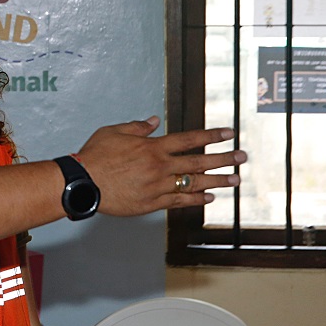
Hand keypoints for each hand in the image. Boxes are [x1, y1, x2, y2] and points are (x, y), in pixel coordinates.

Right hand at [76, 116, 245, 215]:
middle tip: (242, 158)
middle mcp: (160, 166)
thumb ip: (137, 127)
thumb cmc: (95, 156)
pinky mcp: (152, 203)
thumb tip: (154, 122)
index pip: (189, 140)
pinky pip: (179, 201)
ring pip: (194, 183)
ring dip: (217, 181)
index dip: (211, 136)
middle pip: (198, 162)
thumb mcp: (114, 132)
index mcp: (153, 147)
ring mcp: (158, 186)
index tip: (229, 133)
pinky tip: (209, 197)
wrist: (83, 183)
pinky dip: (196, 199)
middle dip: (223, 159)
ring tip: (234, 180)